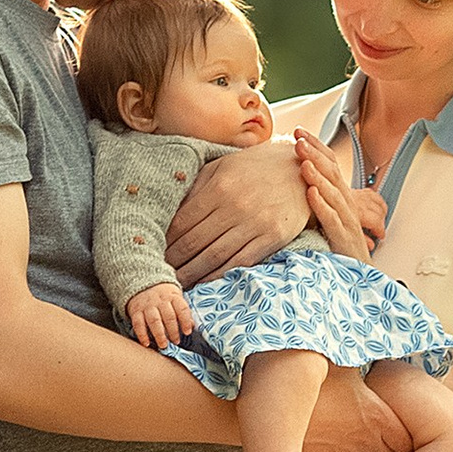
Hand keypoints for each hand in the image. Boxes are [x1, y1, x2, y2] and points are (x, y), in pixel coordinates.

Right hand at [127, 281, 191, 350]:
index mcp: (173, 297)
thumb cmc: (164, 296)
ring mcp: (147, 306)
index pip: (181, 308)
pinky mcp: (136, 311)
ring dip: (159, 334)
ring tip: (163, 345)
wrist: (142, 283)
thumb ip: (183, 312)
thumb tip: (192, 326)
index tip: (187, 332)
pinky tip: (146, 344)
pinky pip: (138, 324)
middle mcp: (160, 301)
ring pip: (154, 321)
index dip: (185, 321)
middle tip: (176, 342)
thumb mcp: (176, 298)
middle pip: (168, 316)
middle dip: (173, 331)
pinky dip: (142, 335)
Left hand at [165, 140, 306, 280]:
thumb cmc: (253, 167)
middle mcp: (236, 206)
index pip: (182, 222)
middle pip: (195, 242)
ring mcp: (256, 223)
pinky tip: (206, 282)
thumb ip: (196, 188)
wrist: (299, 168)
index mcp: (219, 186)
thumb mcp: (221, 167)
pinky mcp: (273, 237)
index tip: (153, 253)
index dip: (165, 241)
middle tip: (159, 274)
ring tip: (176, 284)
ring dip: (192, 274)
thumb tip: (169, 215)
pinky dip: (220, 275)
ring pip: (215, 256)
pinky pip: (241, 262)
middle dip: (174, 261)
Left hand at [293, 129, 384, 259]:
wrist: (358, 276)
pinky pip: (332, 220)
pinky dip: (322, 206)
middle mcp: (346, 206)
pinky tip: (310, 194)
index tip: (298, 132)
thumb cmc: (339, 246)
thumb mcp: (326, 217)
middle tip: (298, 138)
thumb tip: (294, 181)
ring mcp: (346, 222)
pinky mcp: (344, 240)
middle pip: (332, 174)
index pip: (330, 165)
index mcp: (340, 198)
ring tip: (303, 160)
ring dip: (318, 176)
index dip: (316, 147)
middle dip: (314, 154)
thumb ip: (315, 200)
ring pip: (333, 194)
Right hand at [301, 367, 410, 451]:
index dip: (400, 436)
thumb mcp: (345, 362)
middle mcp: (362, 440)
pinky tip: (315, 440)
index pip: (405, 440)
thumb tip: (367, 357)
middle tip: (363, 430)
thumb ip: (362, 368)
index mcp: (376, 416)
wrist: (277, 390)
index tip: (393, 430)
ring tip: (333, 430)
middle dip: (378, 447)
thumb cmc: (310, 371)